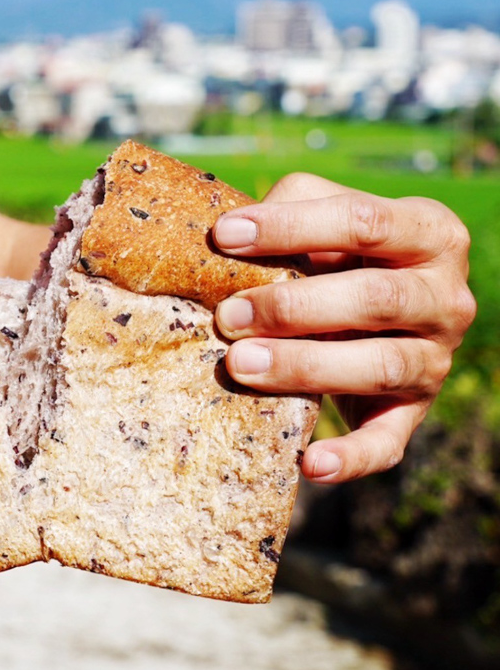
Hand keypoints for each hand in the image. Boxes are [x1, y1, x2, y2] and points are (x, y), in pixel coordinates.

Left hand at [212, 173, 475, 483]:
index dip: (292, 228)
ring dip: (305, 367)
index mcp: (428, 232)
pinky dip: (351, 458)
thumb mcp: (322, 214)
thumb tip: (228, 230)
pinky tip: (310, 463)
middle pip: (376, 299)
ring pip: (379, 365)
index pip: (364, 222)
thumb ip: (290, 206)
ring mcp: (434, 359)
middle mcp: (445, 297)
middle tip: (228, 315)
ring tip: (240, 363)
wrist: (372, 312)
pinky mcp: (411, 413)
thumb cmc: (336, 253)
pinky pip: (388, 442)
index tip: (225, 236)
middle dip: (293, 308)